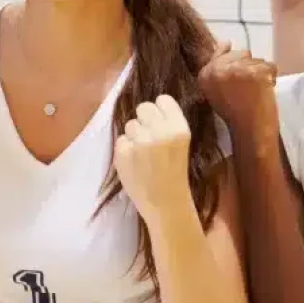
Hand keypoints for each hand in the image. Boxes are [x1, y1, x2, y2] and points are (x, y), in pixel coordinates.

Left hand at [114, 94, 192, 225]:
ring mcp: (140, 142)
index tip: (161, 123)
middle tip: (149, 137)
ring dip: (134, 136)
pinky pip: (121, 140)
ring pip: (130, 124)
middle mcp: (160, 131)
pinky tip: (134, 162)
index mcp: (179, 128)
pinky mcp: (123, 153)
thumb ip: (169, 123)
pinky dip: (125, 150)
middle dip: (145, 120)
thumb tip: (151, 107)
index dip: (160, 111)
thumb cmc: (175, 172)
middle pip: (144, 107)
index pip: (163, 99)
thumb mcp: (182, 143)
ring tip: (142, 153)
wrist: (165, 203)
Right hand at [198, 42, 278, 154]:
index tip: (238, 80)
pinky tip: (266, 90)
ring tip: (257, 91)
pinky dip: (272, 77)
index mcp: (205, 74)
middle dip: (247, 68)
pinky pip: (270, 65)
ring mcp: (238, 68)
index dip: (233, 65)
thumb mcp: (217, 90)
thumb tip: (226, 40)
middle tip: (248, 89)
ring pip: (256, 59)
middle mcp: (218, 68)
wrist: (250, 132)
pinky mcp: (256, 72)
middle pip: (241, 54)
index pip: (221, 53)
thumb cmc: (234, 114)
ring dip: (260, 72)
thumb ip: (218, 64)